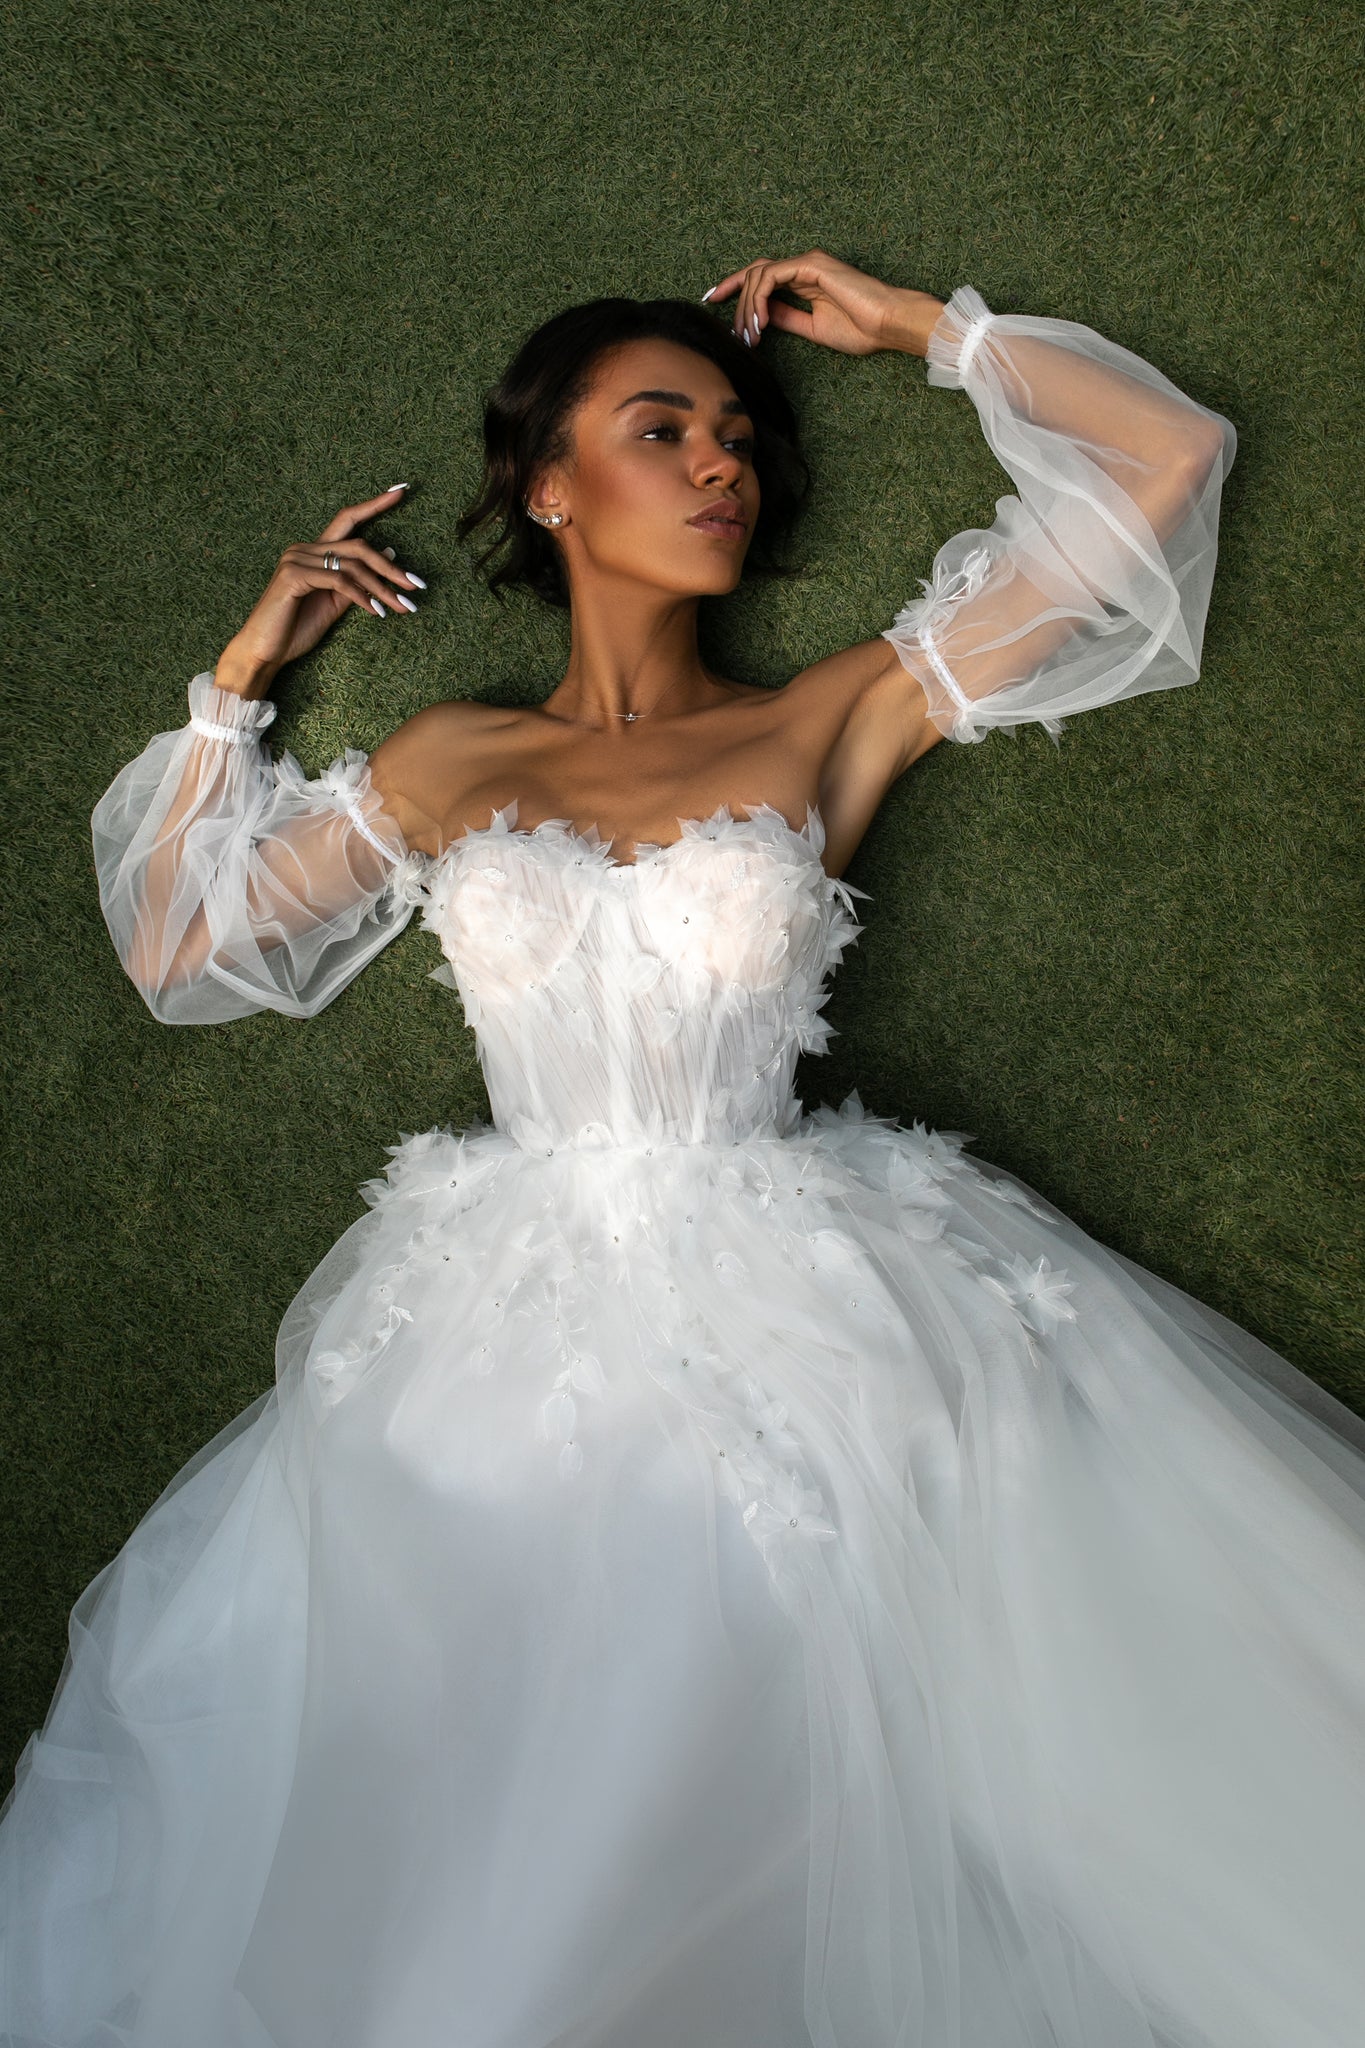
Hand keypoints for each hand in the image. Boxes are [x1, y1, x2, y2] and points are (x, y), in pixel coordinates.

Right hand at [213, 486, 425, 697]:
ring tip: (404, 607)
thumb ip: (358, 581)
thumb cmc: (295, 629)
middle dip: (391, 567)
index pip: (348, 519)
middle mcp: (303, 548)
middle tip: (417, 585)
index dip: (374, 504)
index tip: (401, 491)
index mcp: (313, 550)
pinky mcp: (293, 576)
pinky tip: (376, 613)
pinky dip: (362, 597)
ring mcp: (296, 560)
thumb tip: (388, 553)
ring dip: (383, 588)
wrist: (264, 652)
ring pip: (353, 565)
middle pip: (359, 546)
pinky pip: (339, 581)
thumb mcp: (334, 605)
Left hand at [702, 250, 945, 359]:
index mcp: (804, 280)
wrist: (888, 325)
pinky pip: (772, 276)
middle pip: (754, 273)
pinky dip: (760, 298)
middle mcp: (803, 267)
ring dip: (748, 307)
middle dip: (735, 300)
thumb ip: (787, 318)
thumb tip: (761, 316)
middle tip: (736, 335)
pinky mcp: (812, 265)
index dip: (735, 289)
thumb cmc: (862, 330)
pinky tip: (761, 322)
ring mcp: (807, 263)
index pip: (761, 278)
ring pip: (759, 274)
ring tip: (750, 335)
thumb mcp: (813, 329)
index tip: (714, 304)